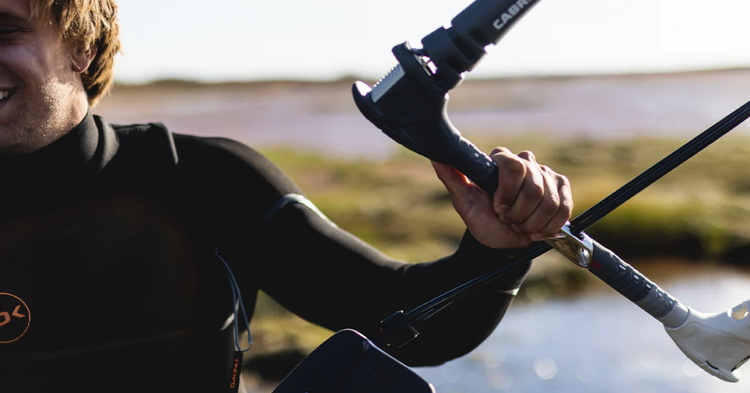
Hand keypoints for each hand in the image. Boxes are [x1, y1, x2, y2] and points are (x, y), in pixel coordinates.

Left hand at [432, 147, 572, 248]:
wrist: (499, 241)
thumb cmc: (481, 218)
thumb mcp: (463, 201)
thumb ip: (452, 178)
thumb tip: (436, 156)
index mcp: (501, 160)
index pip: (514, 166)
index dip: (507, 192)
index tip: (498, 208)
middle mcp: (527, 162)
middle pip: (534, 185)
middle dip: (519, 211)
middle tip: (508, 219)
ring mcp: (547, 175)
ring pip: (549, 200)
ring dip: (532, 222)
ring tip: (519, 225)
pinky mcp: (562, 190)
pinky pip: (564, 208)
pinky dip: (549, 226)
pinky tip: (536, 231)